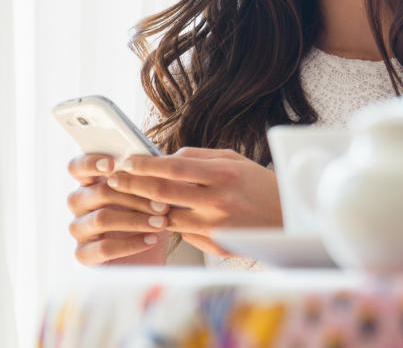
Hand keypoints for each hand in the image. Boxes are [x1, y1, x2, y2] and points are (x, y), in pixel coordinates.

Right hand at [66, 154, 169, 265]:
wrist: (154, 251)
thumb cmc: (152, 213)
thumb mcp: (153, 193)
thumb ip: (146, 176)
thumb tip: (153, 160)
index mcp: (92, 182)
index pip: (78, 167)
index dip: (91, 163)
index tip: (113, 165)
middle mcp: (80, 203)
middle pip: (99, 192)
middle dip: (135, 196)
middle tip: (163, 204)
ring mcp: (79, 228)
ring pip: (101, 219)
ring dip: (136, 220)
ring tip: (162, 223)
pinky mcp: (83, 254)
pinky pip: (103, 248)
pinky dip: (131, 244)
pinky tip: (152, 240)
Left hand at [111, 148, 282, 255]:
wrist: (289, 218)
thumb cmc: (260, 185)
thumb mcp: (235, 160)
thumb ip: (199, 157)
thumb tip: (164, 158)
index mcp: (224, 174)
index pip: (172, 168)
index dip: (143, 164)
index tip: (124, 161)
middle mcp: (219, 201)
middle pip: (162, 193)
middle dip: (132, 185)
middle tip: (113, 179)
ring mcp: (216, 226)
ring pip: (167, 217)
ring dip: (146, 209)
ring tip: (130, 199)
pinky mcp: (216, 245)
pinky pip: (184, 233)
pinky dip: (173, 224)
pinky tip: (164, 218)